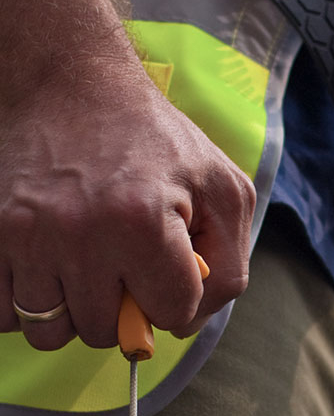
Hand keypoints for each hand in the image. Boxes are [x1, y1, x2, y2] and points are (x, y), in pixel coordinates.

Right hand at [0, 64, 255, 350]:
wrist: (69, 83)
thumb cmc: (154, 139)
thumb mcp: (222, 189)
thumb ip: (228, 266)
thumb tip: (186, 323)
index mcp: (144, 222)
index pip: (171, 314)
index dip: (177, 296)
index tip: (168, 265)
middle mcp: (81, 234)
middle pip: (105, 332)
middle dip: (121, 307)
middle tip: (123, 262)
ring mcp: (28, 236)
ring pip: (49, 332)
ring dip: (70, 311)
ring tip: (83, 268)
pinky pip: (2, 314)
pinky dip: (25, 303)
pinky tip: (46, 269)